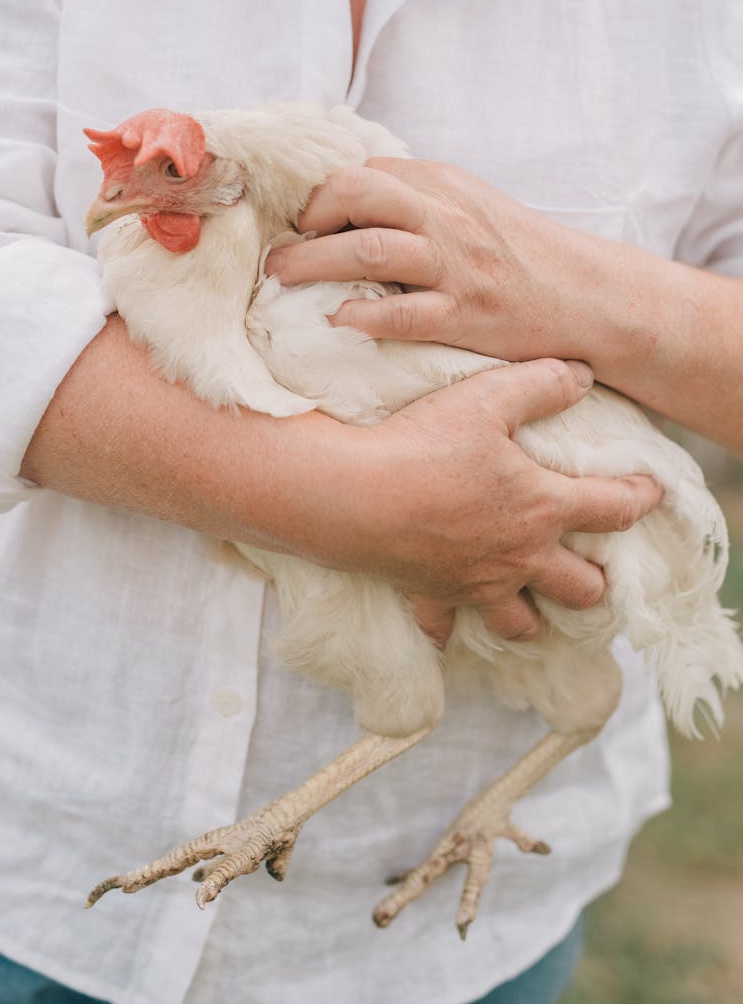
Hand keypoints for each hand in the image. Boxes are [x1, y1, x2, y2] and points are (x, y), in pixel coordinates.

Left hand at [265, 158, 601, 363]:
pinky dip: (360, 316)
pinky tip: (336, 321)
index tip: (297, 224)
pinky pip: (401, 313)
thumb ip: (417, 200)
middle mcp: (445, 217)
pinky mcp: (464, 314)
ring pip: (367, 250)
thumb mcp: (470, 207)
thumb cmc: (521, 255)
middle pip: (356, 194)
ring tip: (280, 279)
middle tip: (278, 249)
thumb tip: (348, 204)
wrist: (589, 296)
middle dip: (307, 218)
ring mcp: (454, 266)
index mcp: (443, 185)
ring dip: (312, 264)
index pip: (364, 171)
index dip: (320, 195)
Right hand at [343, 358, 662, 640]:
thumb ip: (540, 385)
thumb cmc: (422, 446)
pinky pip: (447, 628)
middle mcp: (518, 557)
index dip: (640, 497)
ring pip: (523, 622)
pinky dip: (453, 627)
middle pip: (581, 587)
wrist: (352, 496)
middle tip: (593, 565)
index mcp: (542, 508)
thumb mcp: (487, 399)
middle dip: (596, 579)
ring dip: (536, 614)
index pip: (613, 509)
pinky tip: (451, 619)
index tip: (652, 492)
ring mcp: (476, 584)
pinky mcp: (432, 597)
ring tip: (536, 601)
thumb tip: (582, 375)